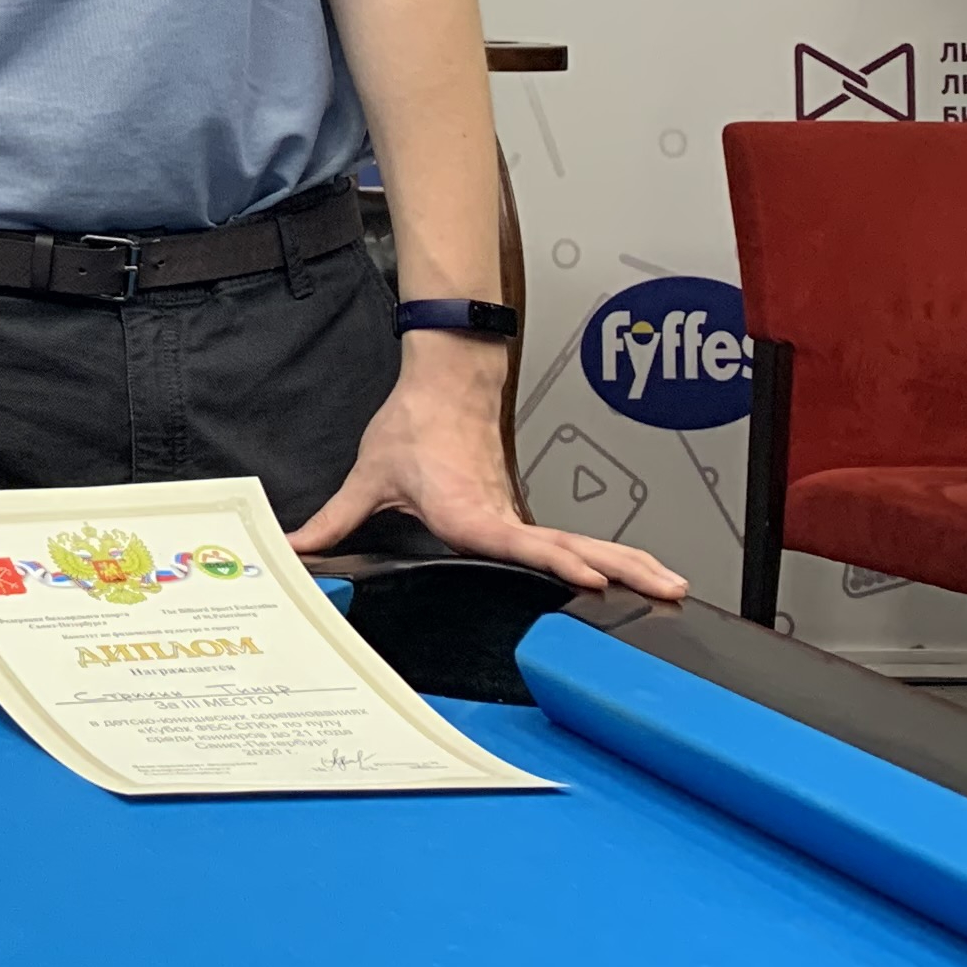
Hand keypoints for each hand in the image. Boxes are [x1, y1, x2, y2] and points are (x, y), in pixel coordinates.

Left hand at [290, 345, 690, 597]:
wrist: (444, 378)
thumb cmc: (413, 424)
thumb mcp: (368, 476)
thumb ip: (333, 519)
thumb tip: (295, 547)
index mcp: (467, 511)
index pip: (516, 541)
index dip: (552, 560)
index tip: (588, 574)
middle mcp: (501, 515)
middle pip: (568, 546)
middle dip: (618, 568)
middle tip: (665, 588)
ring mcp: (517, 513)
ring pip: (578, 541)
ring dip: (626, 561)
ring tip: (671, 584)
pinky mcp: (519, 511)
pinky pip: (568, 538)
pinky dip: (607, 554)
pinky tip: (630, 572)